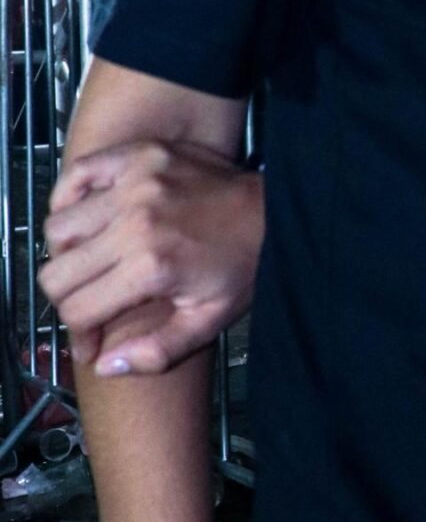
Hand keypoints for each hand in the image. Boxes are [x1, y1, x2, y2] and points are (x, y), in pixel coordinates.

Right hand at [40, 141, 263, 374]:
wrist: (272, 210)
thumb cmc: (242, 267)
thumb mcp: (209, 319)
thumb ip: (157, 351)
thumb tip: (104, 366)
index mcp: (152, 267)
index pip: (78, 309)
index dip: (78, 335)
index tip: (89, 344)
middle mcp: (135, 223)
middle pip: (57, 272)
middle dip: (65, 299)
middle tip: (86, 304)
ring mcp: (134, 183)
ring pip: (58, 226)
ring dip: (66, 252)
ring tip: (90, 264)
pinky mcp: (137, 155)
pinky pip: (76, 175)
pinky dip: (69, 199)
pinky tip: (86, 218)